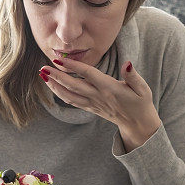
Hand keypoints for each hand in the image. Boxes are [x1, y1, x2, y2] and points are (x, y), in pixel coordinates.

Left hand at [41, 56, 160, 140]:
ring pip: (69, 96)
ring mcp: (93, 104)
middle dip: (57, 76)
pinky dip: (61, 94)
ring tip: (42, 76)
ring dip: (54, 86)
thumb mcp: (142, 88)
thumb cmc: (141, 103)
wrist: (137, 124)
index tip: (59, 60)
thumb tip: (127, 63)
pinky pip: (72, 102)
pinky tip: (53, 86)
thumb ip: (133, 76)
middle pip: (73, 85)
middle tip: (42, 68)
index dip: (73, 67)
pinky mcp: (90, 108)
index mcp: (109, 89)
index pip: (88, 75)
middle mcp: (98, 97)